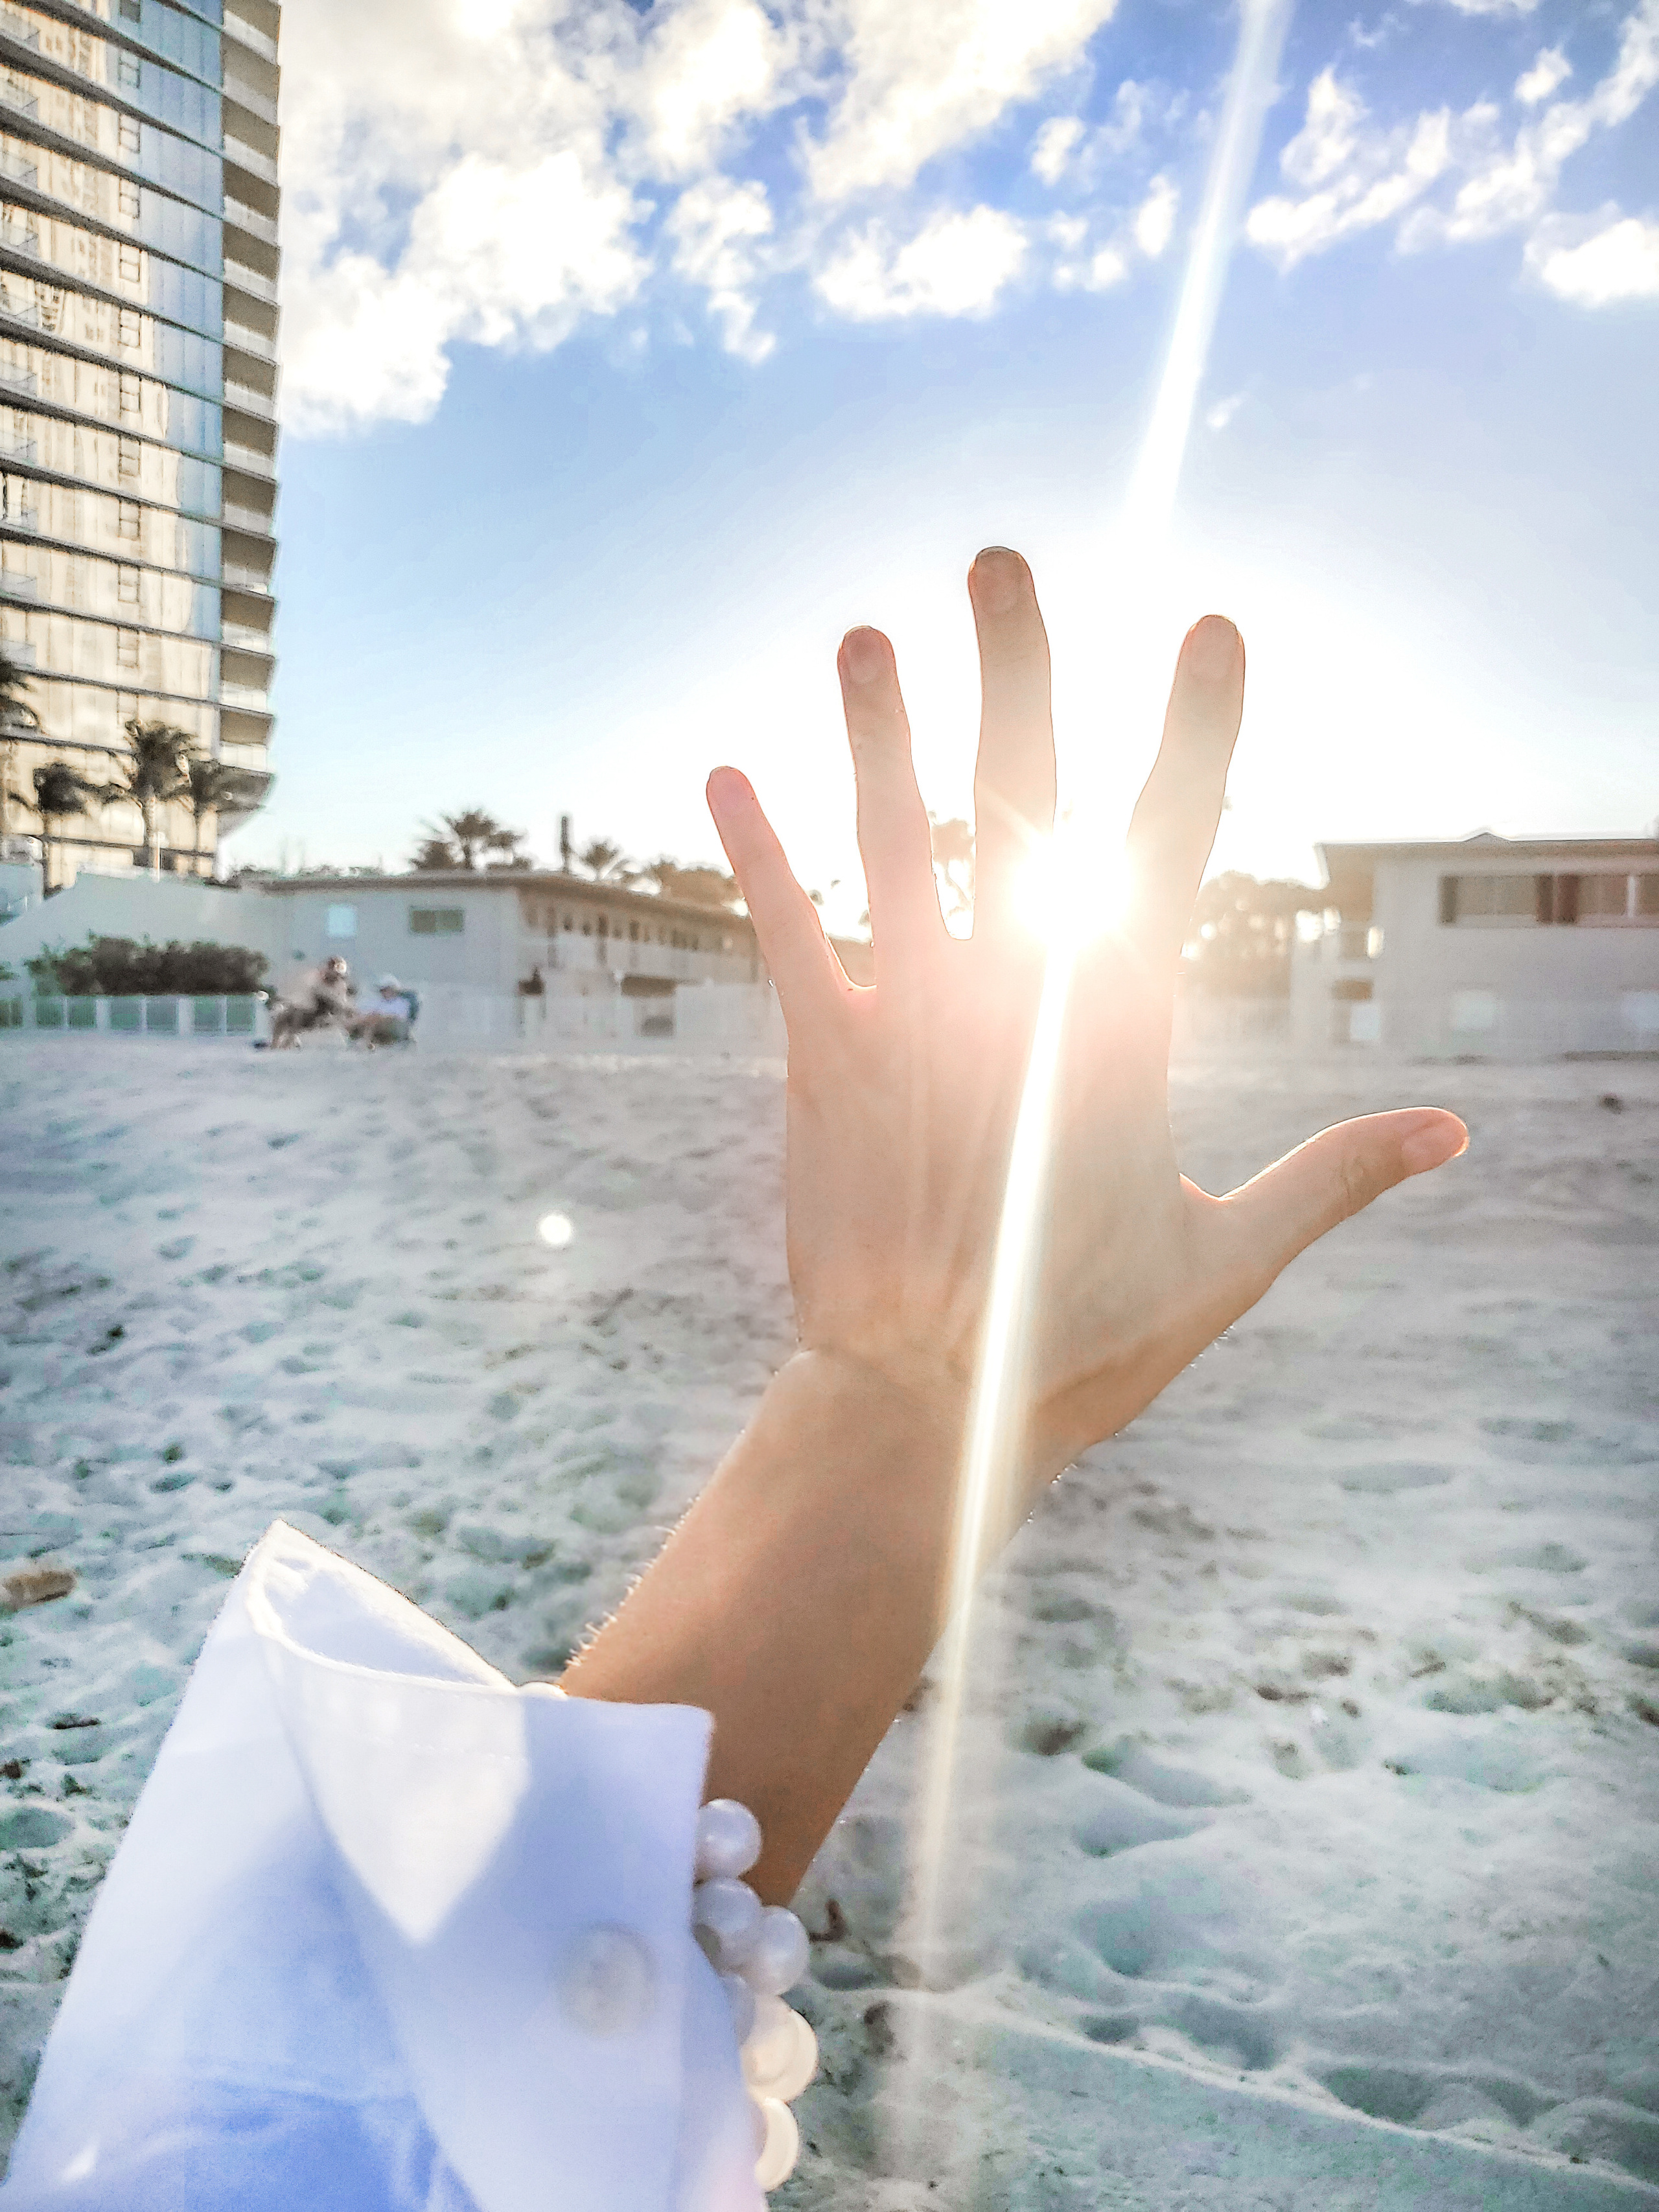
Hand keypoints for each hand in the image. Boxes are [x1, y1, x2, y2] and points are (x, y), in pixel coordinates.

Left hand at [706, 548, 1465, 1492]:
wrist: (926, 1418)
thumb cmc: (1080, 1346)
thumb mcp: (1229, 1261)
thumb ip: (1335, 1179)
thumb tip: (1452, 1132)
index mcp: (1122, 1029)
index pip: (1174, 844)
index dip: (1199, 730)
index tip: (1213, 627)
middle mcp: (1016, 997)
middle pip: (1021, 799)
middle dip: (1015, 670)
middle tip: (999, 559)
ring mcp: (915, 1022)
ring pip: (895, 843)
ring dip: (876, 734)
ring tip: (865, 635)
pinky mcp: (827, 1063)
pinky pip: (790, 936)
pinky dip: (760, 855)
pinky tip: (729, 771)